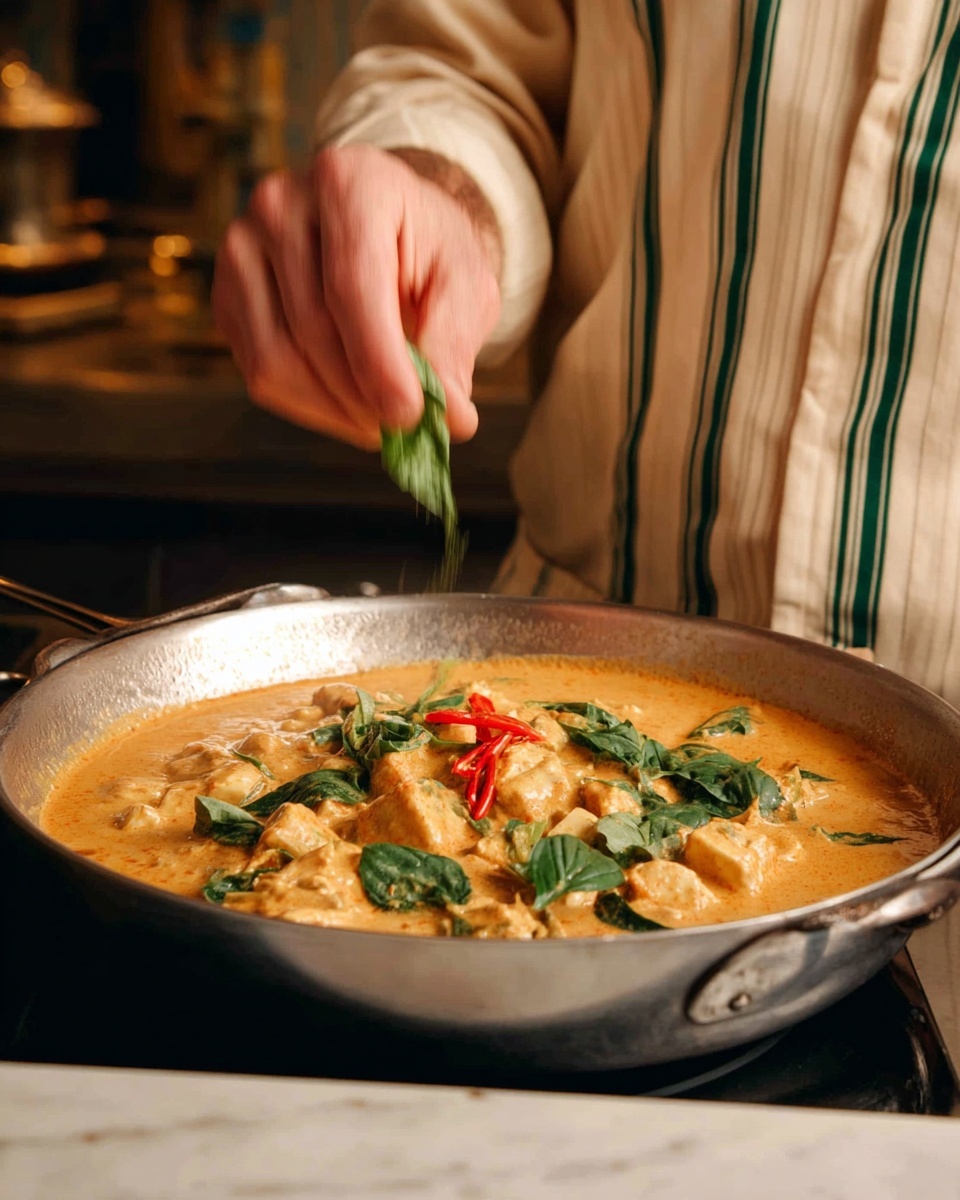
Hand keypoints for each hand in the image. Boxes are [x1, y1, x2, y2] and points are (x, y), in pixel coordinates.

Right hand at [211, 144, 501, 449]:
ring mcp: (241, 248)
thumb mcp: (465, 282)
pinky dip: (310, 406)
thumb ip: (455, 343)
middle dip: (365, 396)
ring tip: (383, 418)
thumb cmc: (429, 252)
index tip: (411, 415)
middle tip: (410, 429)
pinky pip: (258, 373)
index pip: (352, 286)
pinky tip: (349, 402)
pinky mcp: (225, 296)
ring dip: (337, 410)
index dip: (379, 362)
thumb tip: (450, 416)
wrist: (389, 230)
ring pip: (277, 362)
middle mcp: (280, 204)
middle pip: (313, 329)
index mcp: (349, 182)